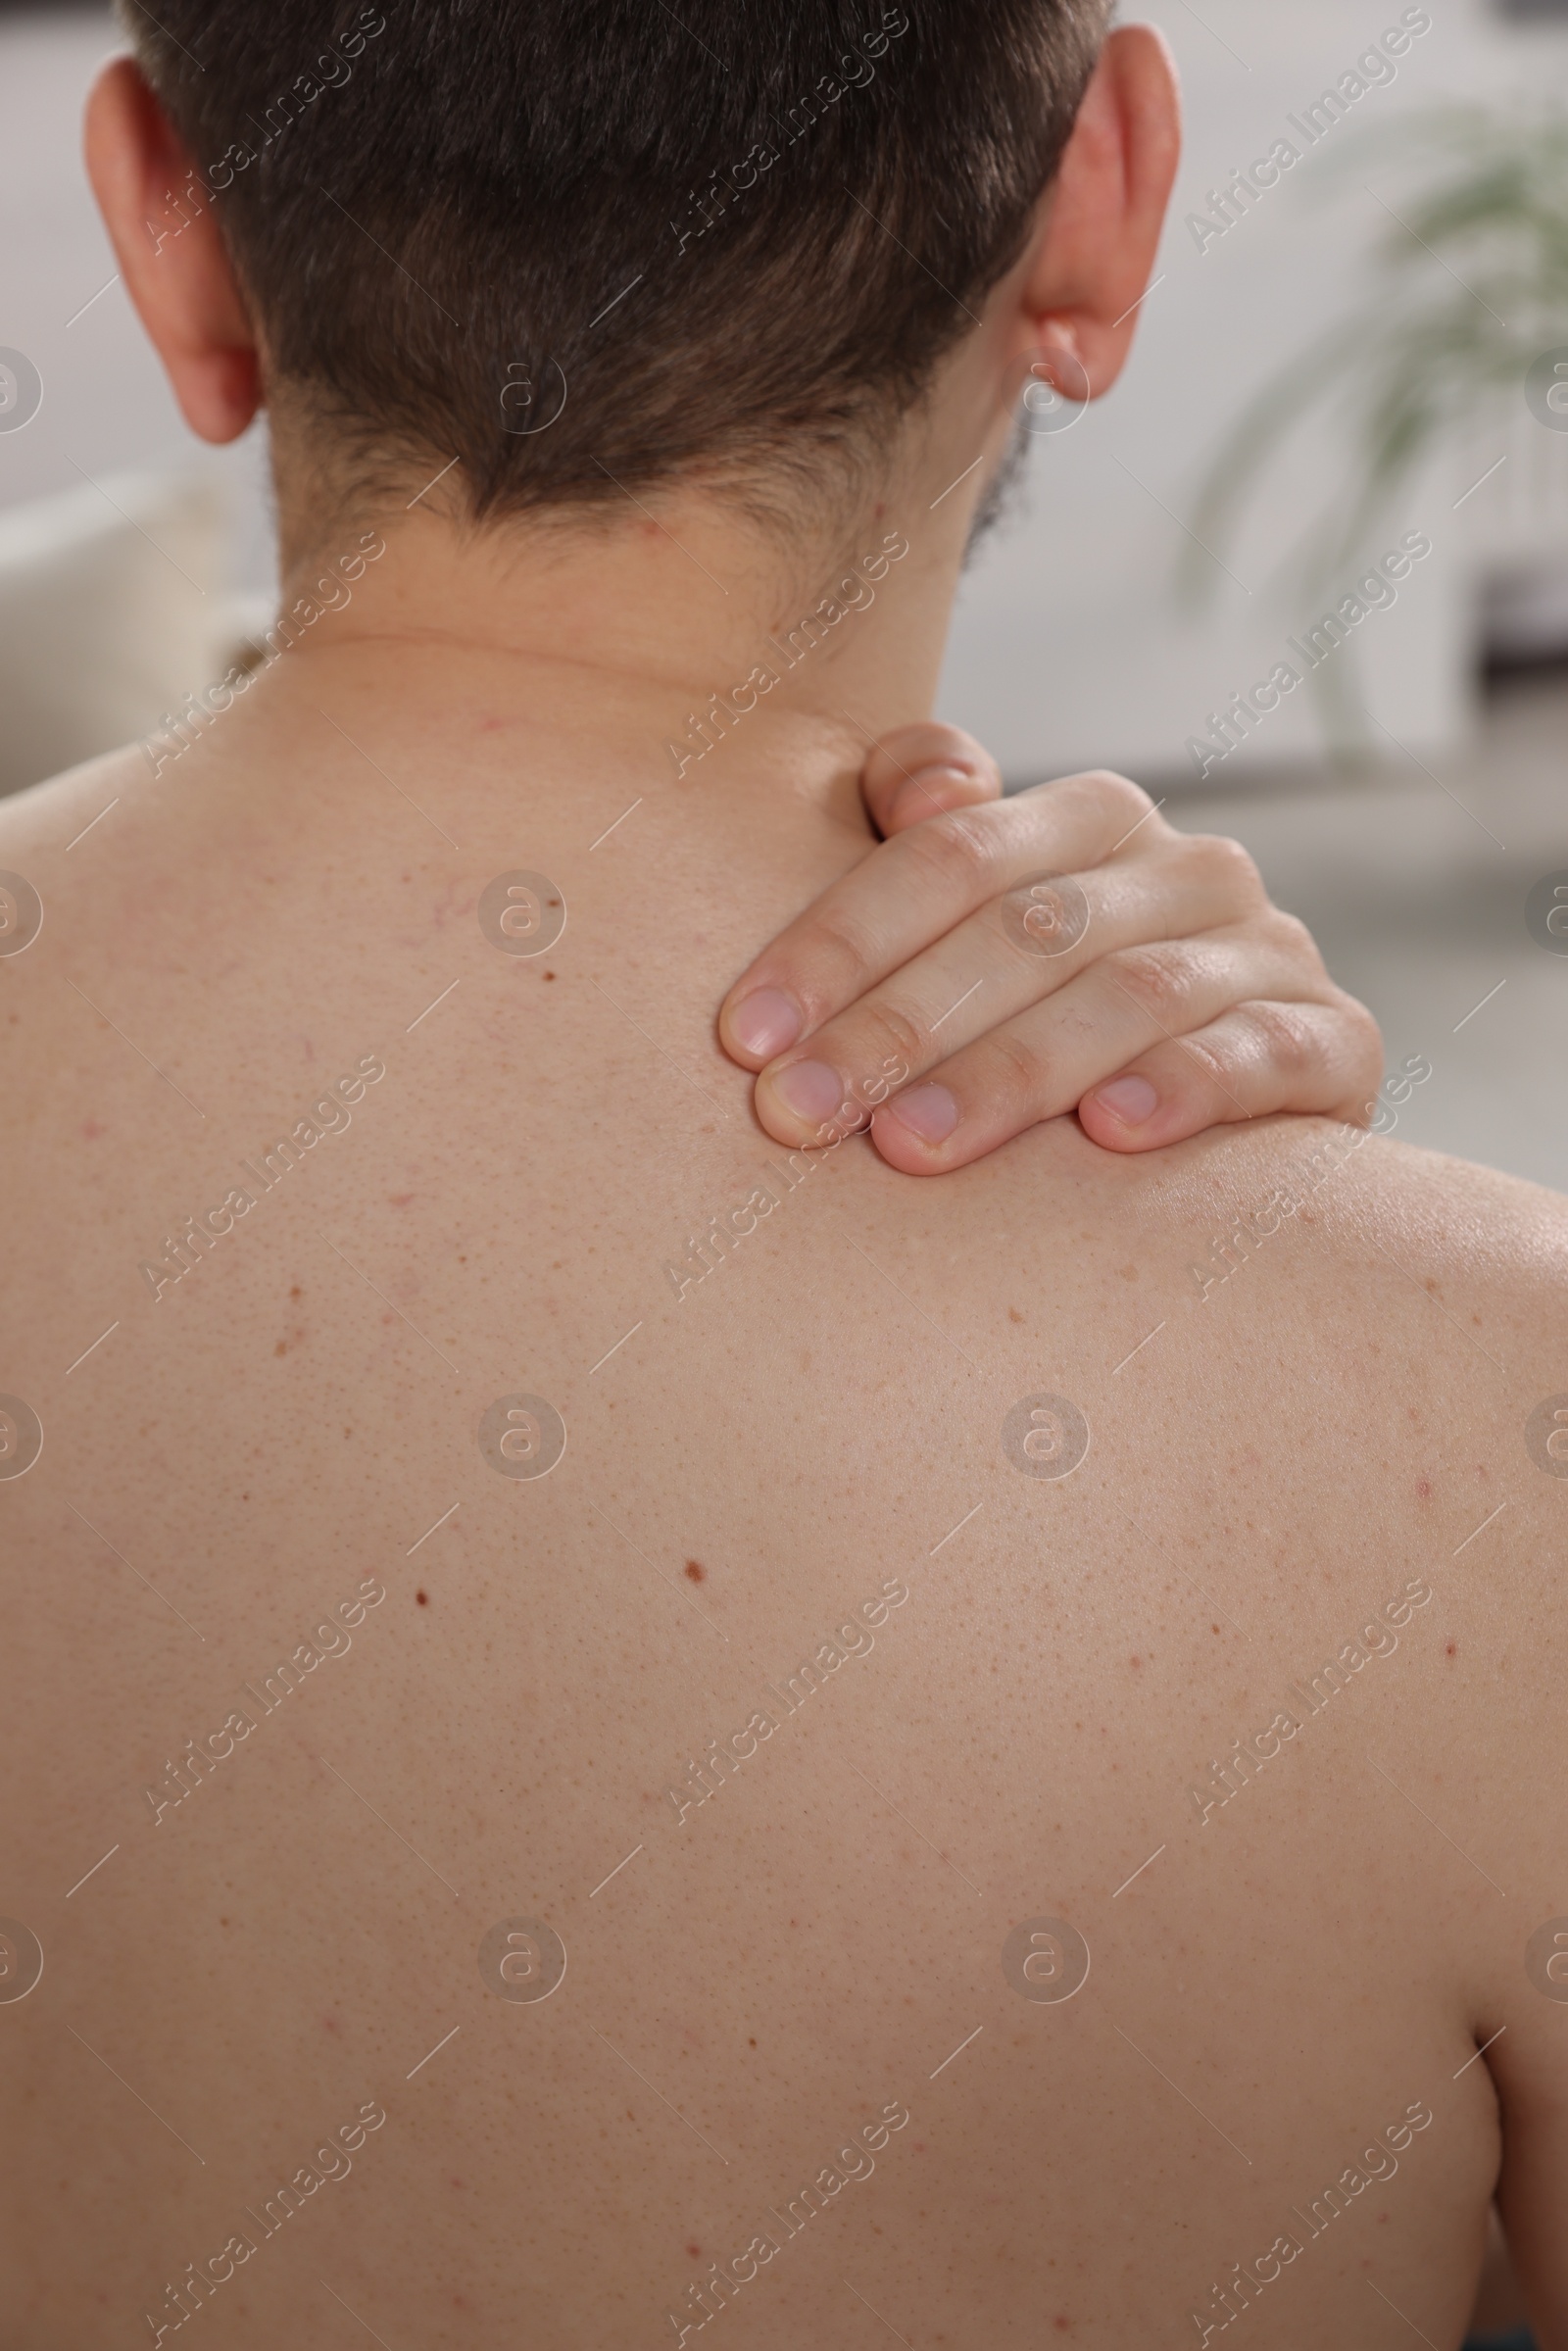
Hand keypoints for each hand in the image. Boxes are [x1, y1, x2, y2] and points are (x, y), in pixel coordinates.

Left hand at [718, 722, 1382, 1172]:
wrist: (1239, 1098)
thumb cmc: (1061, 1009)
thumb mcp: (986, 915)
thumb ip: (927, 829)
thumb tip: (927, 784)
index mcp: (1091, 816)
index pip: (947, 857)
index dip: (837, 943)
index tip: (745, 1039)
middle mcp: (1188, 868)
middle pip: (1023, 932)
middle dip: (896, 1027)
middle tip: (798, 1116)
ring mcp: (1268, 952)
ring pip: (1128, 997)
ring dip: (1011, 1074)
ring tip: (912, 1146)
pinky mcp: (1334, 1043)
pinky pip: (1262, 1055)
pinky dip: (1185, 1087)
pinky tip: (1108, 1136)